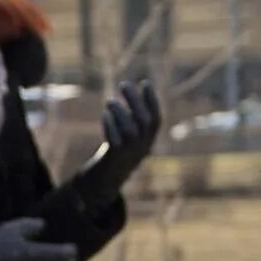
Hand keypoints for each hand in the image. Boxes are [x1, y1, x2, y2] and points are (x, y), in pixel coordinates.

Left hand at [76, 80, 161, 207]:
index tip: (145, 83)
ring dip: (120, 113)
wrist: (110, 176)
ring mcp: (130, 152)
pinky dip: (110, 126)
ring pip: (130, 130)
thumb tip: (131, 90)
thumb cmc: (121, 149)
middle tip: (124, 84)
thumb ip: (132, 116)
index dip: (152, 101)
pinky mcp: (115, 157)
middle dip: (135, 101)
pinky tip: (105, 114)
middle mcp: (143, 145)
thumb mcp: (131, 133)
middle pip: (143, 120)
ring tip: (110, 101)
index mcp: (149, 138)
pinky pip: (115, 141)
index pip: (156, 118)